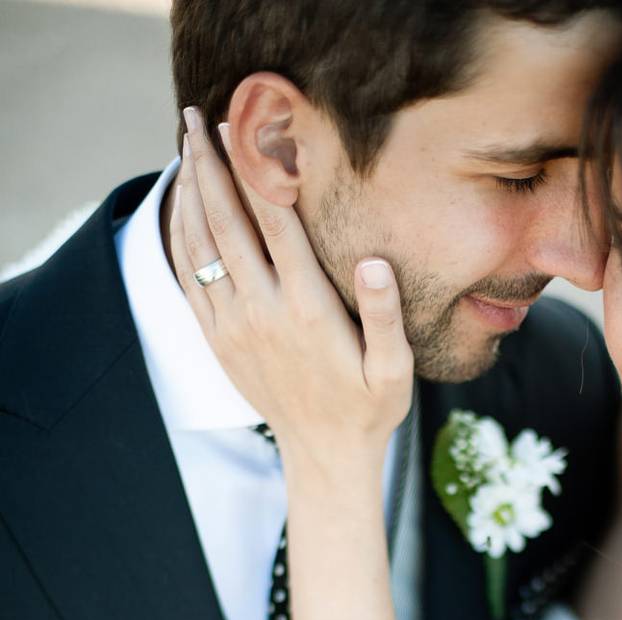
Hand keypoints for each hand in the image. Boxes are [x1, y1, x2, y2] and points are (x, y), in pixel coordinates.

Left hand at [168, 107, 413, 481]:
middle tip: (197, 117)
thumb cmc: (369, 405)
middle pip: (227, 223)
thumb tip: (373, 261)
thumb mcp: (395, 368)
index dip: (259, 172)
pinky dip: (179, 234)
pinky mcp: (218, 338)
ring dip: (189, 192)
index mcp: (309, 309)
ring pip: (200, 245)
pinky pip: (189, 277)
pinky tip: (180, 206)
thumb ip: (385, 314)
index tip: (248, 127)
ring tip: (184, 146)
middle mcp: (263, 311)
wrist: (323, 454)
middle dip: (211, 165)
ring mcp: (234, 325)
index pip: (277, 225)